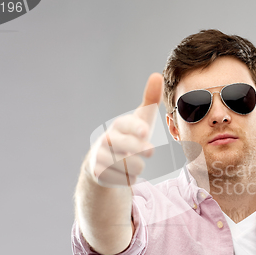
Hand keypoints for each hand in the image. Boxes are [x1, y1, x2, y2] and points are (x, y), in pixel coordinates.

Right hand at [86, 73, 162, 187]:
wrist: (104, 161)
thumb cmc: (129, 136)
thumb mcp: (141, 120)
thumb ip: (150, 100)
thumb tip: (157, 74)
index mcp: (119, 126)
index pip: (126, 125)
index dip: (135, 128)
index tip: (145, 132)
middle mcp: (107, 139)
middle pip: (126, 146)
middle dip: (139, 149)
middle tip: (150, 151)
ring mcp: (100, 156)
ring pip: (127, 165)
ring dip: (136, 167)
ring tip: (134, 163)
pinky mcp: (98, 174)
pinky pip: (121, 179)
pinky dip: (128, 179)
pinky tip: (125, 173)